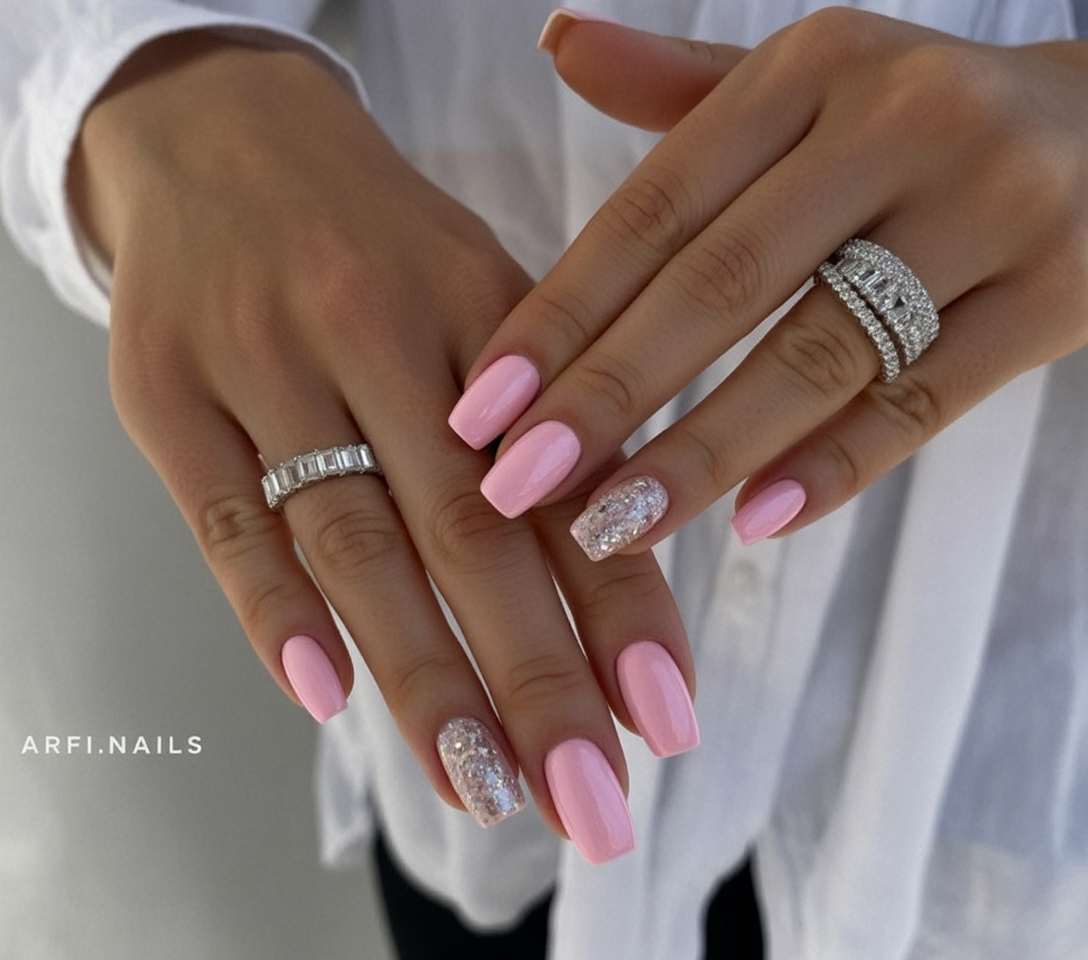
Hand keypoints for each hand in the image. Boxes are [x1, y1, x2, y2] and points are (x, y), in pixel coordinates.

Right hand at [69, 32, 697, 858]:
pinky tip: (326, 698)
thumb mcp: (486, 297)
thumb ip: (548, 423)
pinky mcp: (170, 390)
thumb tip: (618, 585)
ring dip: (424, 674)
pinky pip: (223, 515)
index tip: (665, 718)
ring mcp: (266, 360)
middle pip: (469, 531)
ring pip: (355, 540)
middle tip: (590, 801)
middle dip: (538, 678)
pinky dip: (273, 610)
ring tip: (484, 784)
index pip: (565, 480)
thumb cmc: (382, 244)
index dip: (621, 604)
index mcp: (487, 308)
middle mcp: (382, 331)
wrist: (227, 140)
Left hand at [453, 10, 1087, 554]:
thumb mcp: (809, 81)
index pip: (656, 208)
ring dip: (701, 453)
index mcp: (811, 71)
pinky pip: (926, 400)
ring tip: (610, 527)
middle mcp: (899, 125)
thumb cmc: (918, 120)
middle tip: (514, 483)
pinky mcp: (1057, 296)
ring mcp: (989, 210)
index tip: (482, 404)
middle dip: (606, 396)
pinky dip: (834, 466)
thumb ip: (680, 86)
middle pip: (721, 283)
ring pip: (816, 354)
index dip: (559, 313)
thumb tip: (558, 41)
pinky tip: (754, 521)